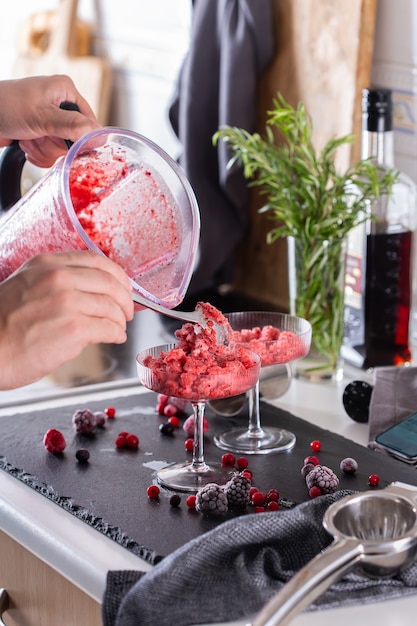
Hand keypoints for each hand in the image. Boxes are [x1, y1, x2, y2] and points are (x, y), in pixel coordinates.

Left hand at [0, 75, 99, 166]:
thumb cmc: (5, 106)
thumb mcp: (43, 116)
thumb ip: (74, 127)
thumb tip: (101, 136)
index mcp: (66, 92)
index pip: (90, 122)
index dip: (81, 137)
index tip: (68, 144)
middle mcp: (60, 105)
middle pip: (74, 139)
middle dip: (54, 143)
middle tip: (39, 134)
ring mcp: (49, 121)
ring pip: (60, 150)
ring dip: (42, 149)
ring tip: (28, 137)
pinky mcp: (40, 134)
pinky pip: (49, 154)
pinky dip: (36, 154)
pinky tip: (25, 143)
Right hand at [0, 250, 133, 389]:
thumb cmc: (2, 325)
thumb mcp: (25, 285)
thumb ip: (55, 282)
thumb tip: (88, 290)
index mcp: (47, 264)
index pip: (96, 261)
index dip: (117, 275)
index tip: (124, 286)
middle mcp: (59, 278)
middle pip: (110, 282)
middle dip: (124, 299)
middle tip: (127, 311)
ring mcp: (67, 302)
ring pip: (112, 306)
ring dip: (121, 319)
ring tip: (120, 328)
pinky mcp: (74, 328)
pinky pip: (109, 328)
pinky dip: (117, 333)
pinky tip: (115, 337)